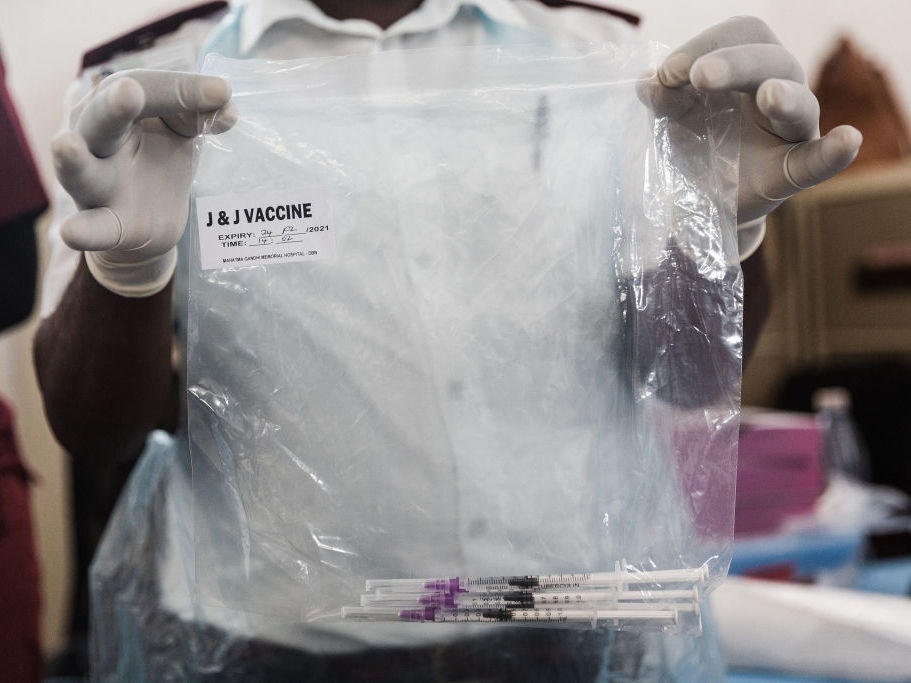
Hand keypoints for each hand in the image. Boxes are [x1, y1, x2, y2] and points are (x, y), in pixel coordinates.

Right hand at [52, 70, 235, 296]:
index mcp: (113, 107)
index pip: (145, 89)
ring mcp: (95, 185)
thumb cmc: (159, 159)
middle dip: (113, 106)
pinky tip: (70, 233)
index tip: (222, 92)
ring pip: (80, 171)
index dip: (181, 90)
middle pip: (100, 120)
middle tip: (129, 90)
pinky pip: (93, 228)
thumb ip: (198, 115)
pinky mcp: (108, 224)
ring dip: (73, 160)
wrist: (153, 219)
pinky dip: (83, 231)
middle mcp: (93, 140)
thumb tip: (227, 107)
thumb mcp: (179, 132)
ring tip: (65, 145)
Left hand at [640, 16, 860, 254]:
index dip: (702, 44)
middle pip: (770, 59)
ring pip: (800, 103)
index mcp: (746, 66)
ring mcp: (790, 130)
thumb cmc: (696, 143)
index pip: (738, 34)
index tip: (667, 73)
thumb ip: (663, 98)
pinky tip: (847, 139)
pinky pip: (818, 161)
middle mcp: (777, 86)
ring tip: (768, 96)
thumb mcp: (672, 117)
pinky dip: (834, 152)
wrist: (700, 198)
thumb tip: (649, 83)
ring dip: (784, 96)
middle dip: (733, 63)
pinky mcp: (792, 172)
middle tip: (699, 77)